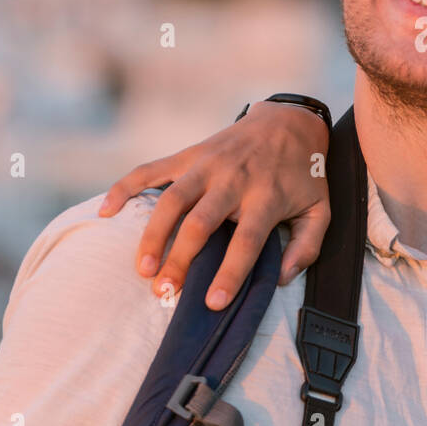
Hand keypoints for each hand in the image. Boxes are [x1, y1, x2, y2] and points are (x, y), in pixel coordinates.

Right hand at [98, 101, 331, 309]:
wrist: (288, 122)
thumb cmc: (302, 175)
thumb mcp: (321, 210)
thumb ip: (307, 246)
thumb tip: (282, 278)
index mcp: (266, 197)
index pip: (247, 242)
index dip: (230, 273)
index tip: (212, 303)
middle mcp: (234, 180)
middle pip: (201, 224)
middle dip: (179, 260)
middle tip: (164, 291)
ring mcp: (207, 165)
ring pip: (171, 200)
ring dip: (152, 235)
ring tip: (142, 269)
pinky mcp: (189, 154)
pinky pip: (150, 169)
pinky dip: (125, 187)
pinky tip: (105, 211)